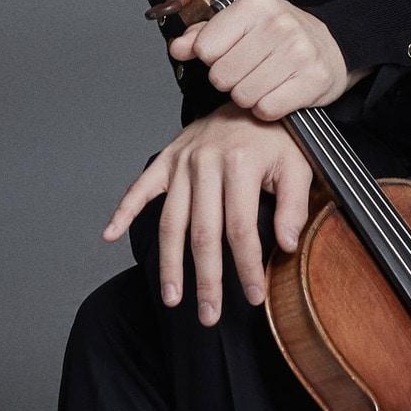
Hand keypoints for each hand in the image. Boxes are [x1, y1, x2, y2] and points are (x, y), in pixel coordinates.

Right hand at [101, 102, 313, 324]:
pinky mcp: (169, 157)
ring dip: (169, 262)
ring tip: (172, 298)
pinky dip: (124, 210)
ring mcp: (183, 160)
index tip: (253, 297)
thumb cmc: (280, 136)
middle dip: (206, 279)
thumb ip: (294, 204)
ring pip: (172, 220)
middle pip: (202, 232)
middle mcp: (206, 163)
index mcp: (240, 165)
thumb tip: (286, 246)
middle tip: (208, 316)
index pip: (241, 228)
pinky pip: (142, 187)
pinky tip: (110, 235)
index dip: (246, 267)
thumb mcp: (299, 165)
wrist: (257, 93)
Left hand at [168, 0, 369, 121]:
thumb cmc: (279, 36)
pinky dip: (267, 109)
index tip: (228, 54)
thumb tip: (177, 48)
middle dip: (230, 80)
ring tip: (262, 83)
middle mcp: (279, 23)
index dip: (211, 58)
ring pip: (243, 96)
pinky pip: (267, 109)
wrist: (333, 46)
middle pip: (222, 75)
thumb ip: (204, 35)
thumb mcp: (241, 24)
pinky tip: (277, 94)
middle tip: (247, 72)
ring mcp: (299, 51)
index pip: (205, 48)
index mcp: (256, 4)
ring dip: (248, 96)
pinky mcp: (313, 79)